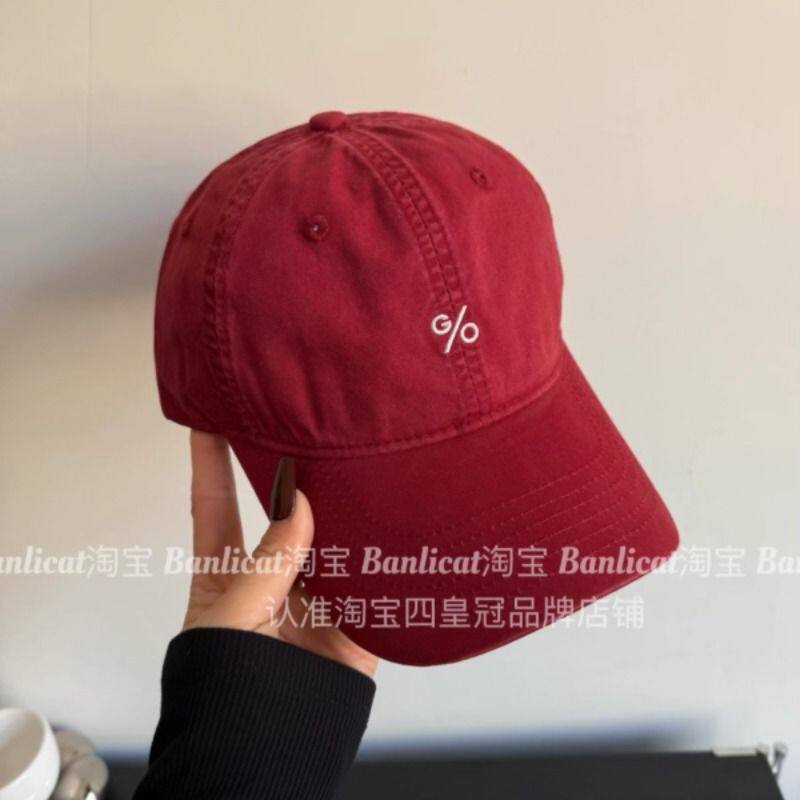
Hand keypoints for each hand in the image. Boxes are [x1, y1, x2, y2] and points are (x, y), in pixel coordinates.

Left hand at [183, 429, 377, 677]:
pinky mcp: (353, 620)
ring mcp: (314, 596)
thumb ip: (267, 558)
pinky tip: (395, 522)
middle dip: (294, 476)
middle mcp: (273, 577)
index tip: (209, 416)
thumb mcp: (232, 615)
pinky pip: (372, 578)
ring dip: (345, 511)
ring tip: (358, 465)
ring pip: (332, 539)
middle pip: (284, 514)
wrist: (265, 753)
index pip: (216, 506)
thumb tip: (295, 501)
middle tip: (307, 431)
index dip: (210, 462)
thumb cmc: (223, 692)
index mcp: (227, 575)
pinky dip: (384, 555)